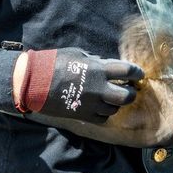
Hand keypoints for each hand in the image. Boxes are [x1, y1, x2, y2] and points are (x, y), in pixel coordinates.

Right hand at [12, 48, 143, 123]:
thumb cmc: (53, 63)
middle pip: (127, 96)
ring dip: (117, 103)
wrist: (33, 83)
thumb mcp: (77, 54)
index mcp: (99, 69)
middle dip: (131, 93)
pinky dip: (105, 114)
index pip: (128, 71)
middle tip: (130, 89)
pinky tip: (101, 107)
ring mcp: (91, 104)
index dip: (137, 73)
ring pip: (115, 109)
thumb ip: (95, 60)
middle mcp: (99, 88)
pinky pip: (103, 118)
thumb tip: (105, 63)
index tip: (139, 74)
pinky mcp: (83, 115)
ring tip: (112, 98)